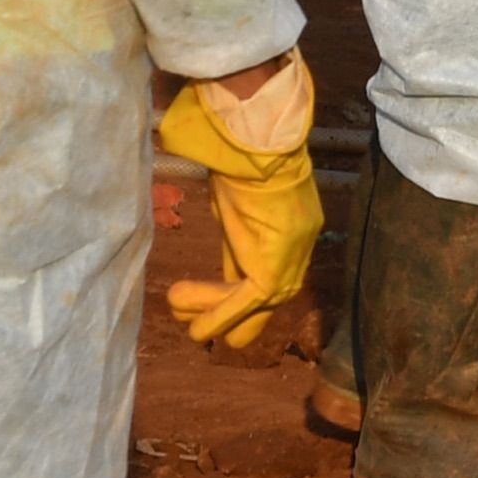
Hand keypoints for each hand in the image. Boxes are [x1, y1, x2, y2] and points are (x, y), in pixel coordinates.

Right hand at [155, 52, 321, 349]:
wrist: (257, 150)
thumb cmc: (244, 165)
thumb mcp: (238, 209)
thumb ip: (237, 242)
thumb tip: (223, 271)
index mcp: (294, 237)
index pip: (267, 282)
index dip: (231, 297)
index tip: (198, 304)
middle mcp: (298, 256)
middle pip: (265, 307)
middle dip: (227, 316)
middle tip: (193, 321)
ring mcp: (289, 268)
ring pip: (248, 310)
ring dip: (209, 314)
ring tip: (179, 310)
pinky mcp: (272, 275)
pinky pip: (241, 305)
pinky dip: (213, 316)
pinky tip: (194, 328)